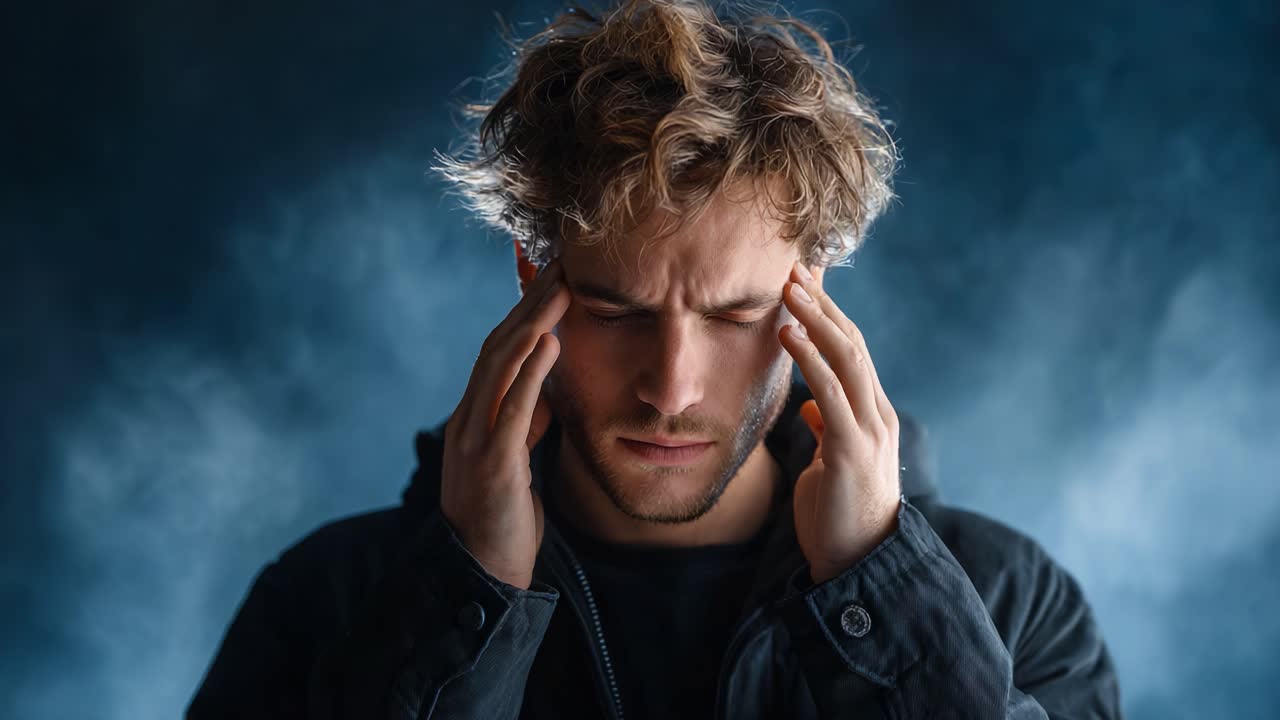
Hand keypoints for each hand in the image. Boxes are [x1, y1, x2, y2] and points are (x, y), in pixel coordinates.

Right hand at [440, 257, 569, 589]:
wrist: (481, 573)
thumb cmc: (502, 519)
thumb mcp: (516, 461)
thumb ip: (525, 424)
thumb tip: (544, 391)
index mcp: (473, 417)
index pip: (498, 351)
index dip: (524, 312)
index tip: (553, 278)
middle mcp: (468, 420)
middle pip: (497, 346)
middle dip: (529, 304)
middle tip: (561, 264)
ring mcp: (475, 440)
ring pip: (500, 367)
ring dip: (532, 323)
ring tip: (560, 288)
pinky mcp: (493, 465)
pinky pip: (512, 409)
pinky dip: (530, 372)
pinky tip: (549, 343)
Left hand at [778, 261, 902, 584]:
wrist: (858, 568)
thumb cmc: (839, 518)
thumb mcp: (830, 463)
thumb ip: (826, 429)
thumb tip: (811, 406)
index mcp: (872, 415)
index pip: (853, 350)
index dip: (830, 313)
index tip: (805, 280)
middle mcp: (877, 414)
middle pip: (853, 342)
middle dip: (824, 302)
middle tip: (795, 265)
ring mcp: (869, 430)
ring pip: (847, 358)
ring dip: (816, 318)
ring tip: (788, 286)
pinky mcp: (852, 450)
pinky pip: (830, 394)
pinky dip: (810, 358)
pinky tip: (787, 333)